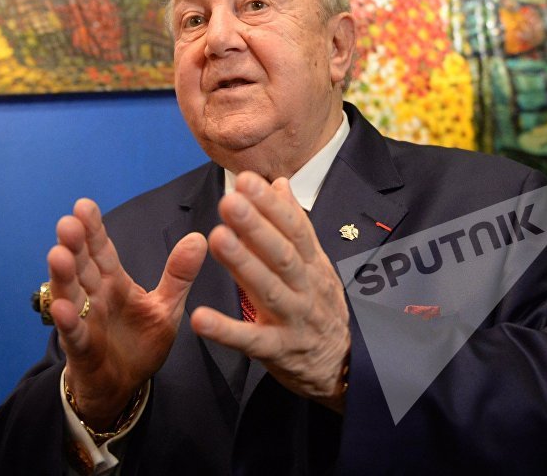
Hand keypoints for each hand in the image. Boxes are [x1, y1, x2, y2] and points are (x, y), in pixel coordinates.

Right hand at [48, 198, 206, 428]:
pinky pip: (74, 334)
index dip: (93, 229)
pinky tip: (62, 308)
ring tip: (58, 254)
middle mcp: (94, 297)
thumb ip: (179, 275)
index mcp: (113, 282)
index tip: (84, 205)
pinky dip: (67, 322)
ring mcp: (84, 321)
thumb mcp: (166, 307)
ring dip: (63, 276)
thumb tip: (199, 237)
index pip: (101, 251)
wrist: (124, 386)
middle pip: (82, 266)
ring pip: (70, 294)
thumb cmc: (140, 343)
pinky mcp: (82, 350)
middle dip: (74, 244)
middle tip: (68, 222)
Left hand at [190, 173, 350, 410]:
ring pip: (268, 289)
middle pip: (281, 254)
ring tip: (217, 238)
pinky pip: (252, 341)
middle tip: (230, 201)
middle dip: (256, 226)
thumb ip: (295, 225)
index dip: (270, 205)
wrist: (345, 366)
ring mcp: (293, 319)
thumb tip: (280, 183)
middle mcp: (305, 288)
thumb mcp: (315, 264)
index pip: (294, 229)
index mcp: (312, 264)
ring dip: (243, 264)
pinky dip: (226, 330)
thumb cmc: (320, 307)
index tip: (247, 180)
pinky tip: (200, 318)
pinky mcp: (279, 350)